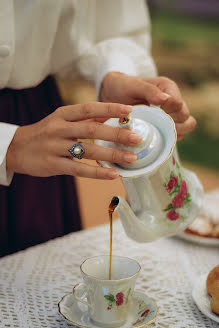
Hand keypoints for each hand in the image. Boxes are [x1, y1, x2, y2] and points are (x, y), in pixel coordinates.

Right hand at [7, 102, 141, 179]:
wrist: (17, 148)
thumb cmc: (45, 133)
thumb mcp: (61, 120)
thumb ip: (84, 119)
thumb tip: (110, 115)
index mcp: (63, 114)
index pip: (89, 108)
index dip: (110, 108)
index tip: (130, 110)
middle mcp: (59, 128)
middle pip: (92, 129)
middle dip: (116, 134)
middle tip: (137, 138)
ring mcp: (55, 147)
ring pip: (87, 150)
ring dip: (111, 155)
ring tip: (131, 159)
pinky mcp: (53, 165)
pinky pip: (78, 169)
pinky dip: (97, 172)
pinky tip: (112, 175)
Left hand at [100, 72, 195, 139]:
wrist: (112, 95)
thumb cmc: (123, 87)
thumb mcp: (133, 85)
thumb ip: (149, 91)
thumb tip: (166, 100)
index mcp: (169, 89)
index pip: (178, 105)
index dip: (168, 113)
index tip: (152, 115)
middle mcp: (173, 102)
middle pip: (186, 118)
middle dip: (173, 125)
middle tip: (154, 127)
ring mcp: (171, 115)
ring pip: (185, 128)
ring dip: (173, 133)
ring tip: (156, 134)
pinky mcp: (165, 126)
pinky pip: (175, 136)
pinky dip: (168, 139)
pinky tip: (154, 139)